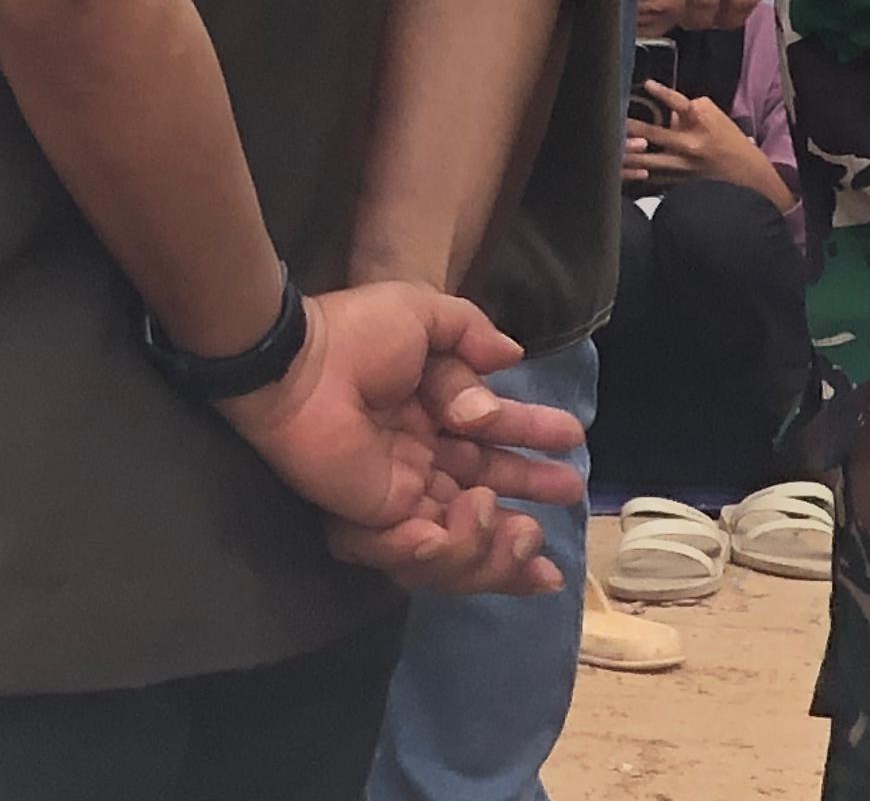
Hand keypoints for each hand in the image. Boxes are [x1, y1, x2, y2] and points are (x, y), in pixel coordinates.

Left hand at [223, 281, 583, 596]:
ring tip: (521, 521)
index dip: (532, 438)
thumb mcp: (417, 312)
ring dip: (502, 541)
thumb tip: (512, 355)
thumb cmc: (354, 337)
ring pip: (466, 540)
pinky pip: (427, 556)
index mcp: (430, 415)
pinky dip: (457, 548)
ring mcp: (400, 494)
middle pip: (487, 494)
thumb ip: (468, 330)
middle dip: (531, 495)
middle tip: (566, 490)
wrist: (297, 368)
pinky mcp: (381, 521)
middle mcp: (419, 459)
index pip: (491, 436)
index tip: (572, 439)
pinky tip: (469, 520)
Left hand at [624, 87, 792, 212]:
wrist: (751, 179)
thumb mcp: (715, 120)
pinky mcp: (680, 182)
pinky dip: (635, 173)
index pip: (680, 103)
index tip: (647, 84)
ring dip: (627, 153)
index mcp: (703, 124)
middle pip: (653, 134)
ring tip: (609, 145)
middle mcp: (691, 145)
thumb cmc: (731, 145)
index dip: (662, 92)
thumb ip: (686, 113)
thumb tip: (665, 109)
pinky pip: (651, 177)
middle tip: (611, 118)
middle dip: (629, 126)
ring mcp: (684, 166)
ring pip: (647, 160)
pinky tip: (619, 169)